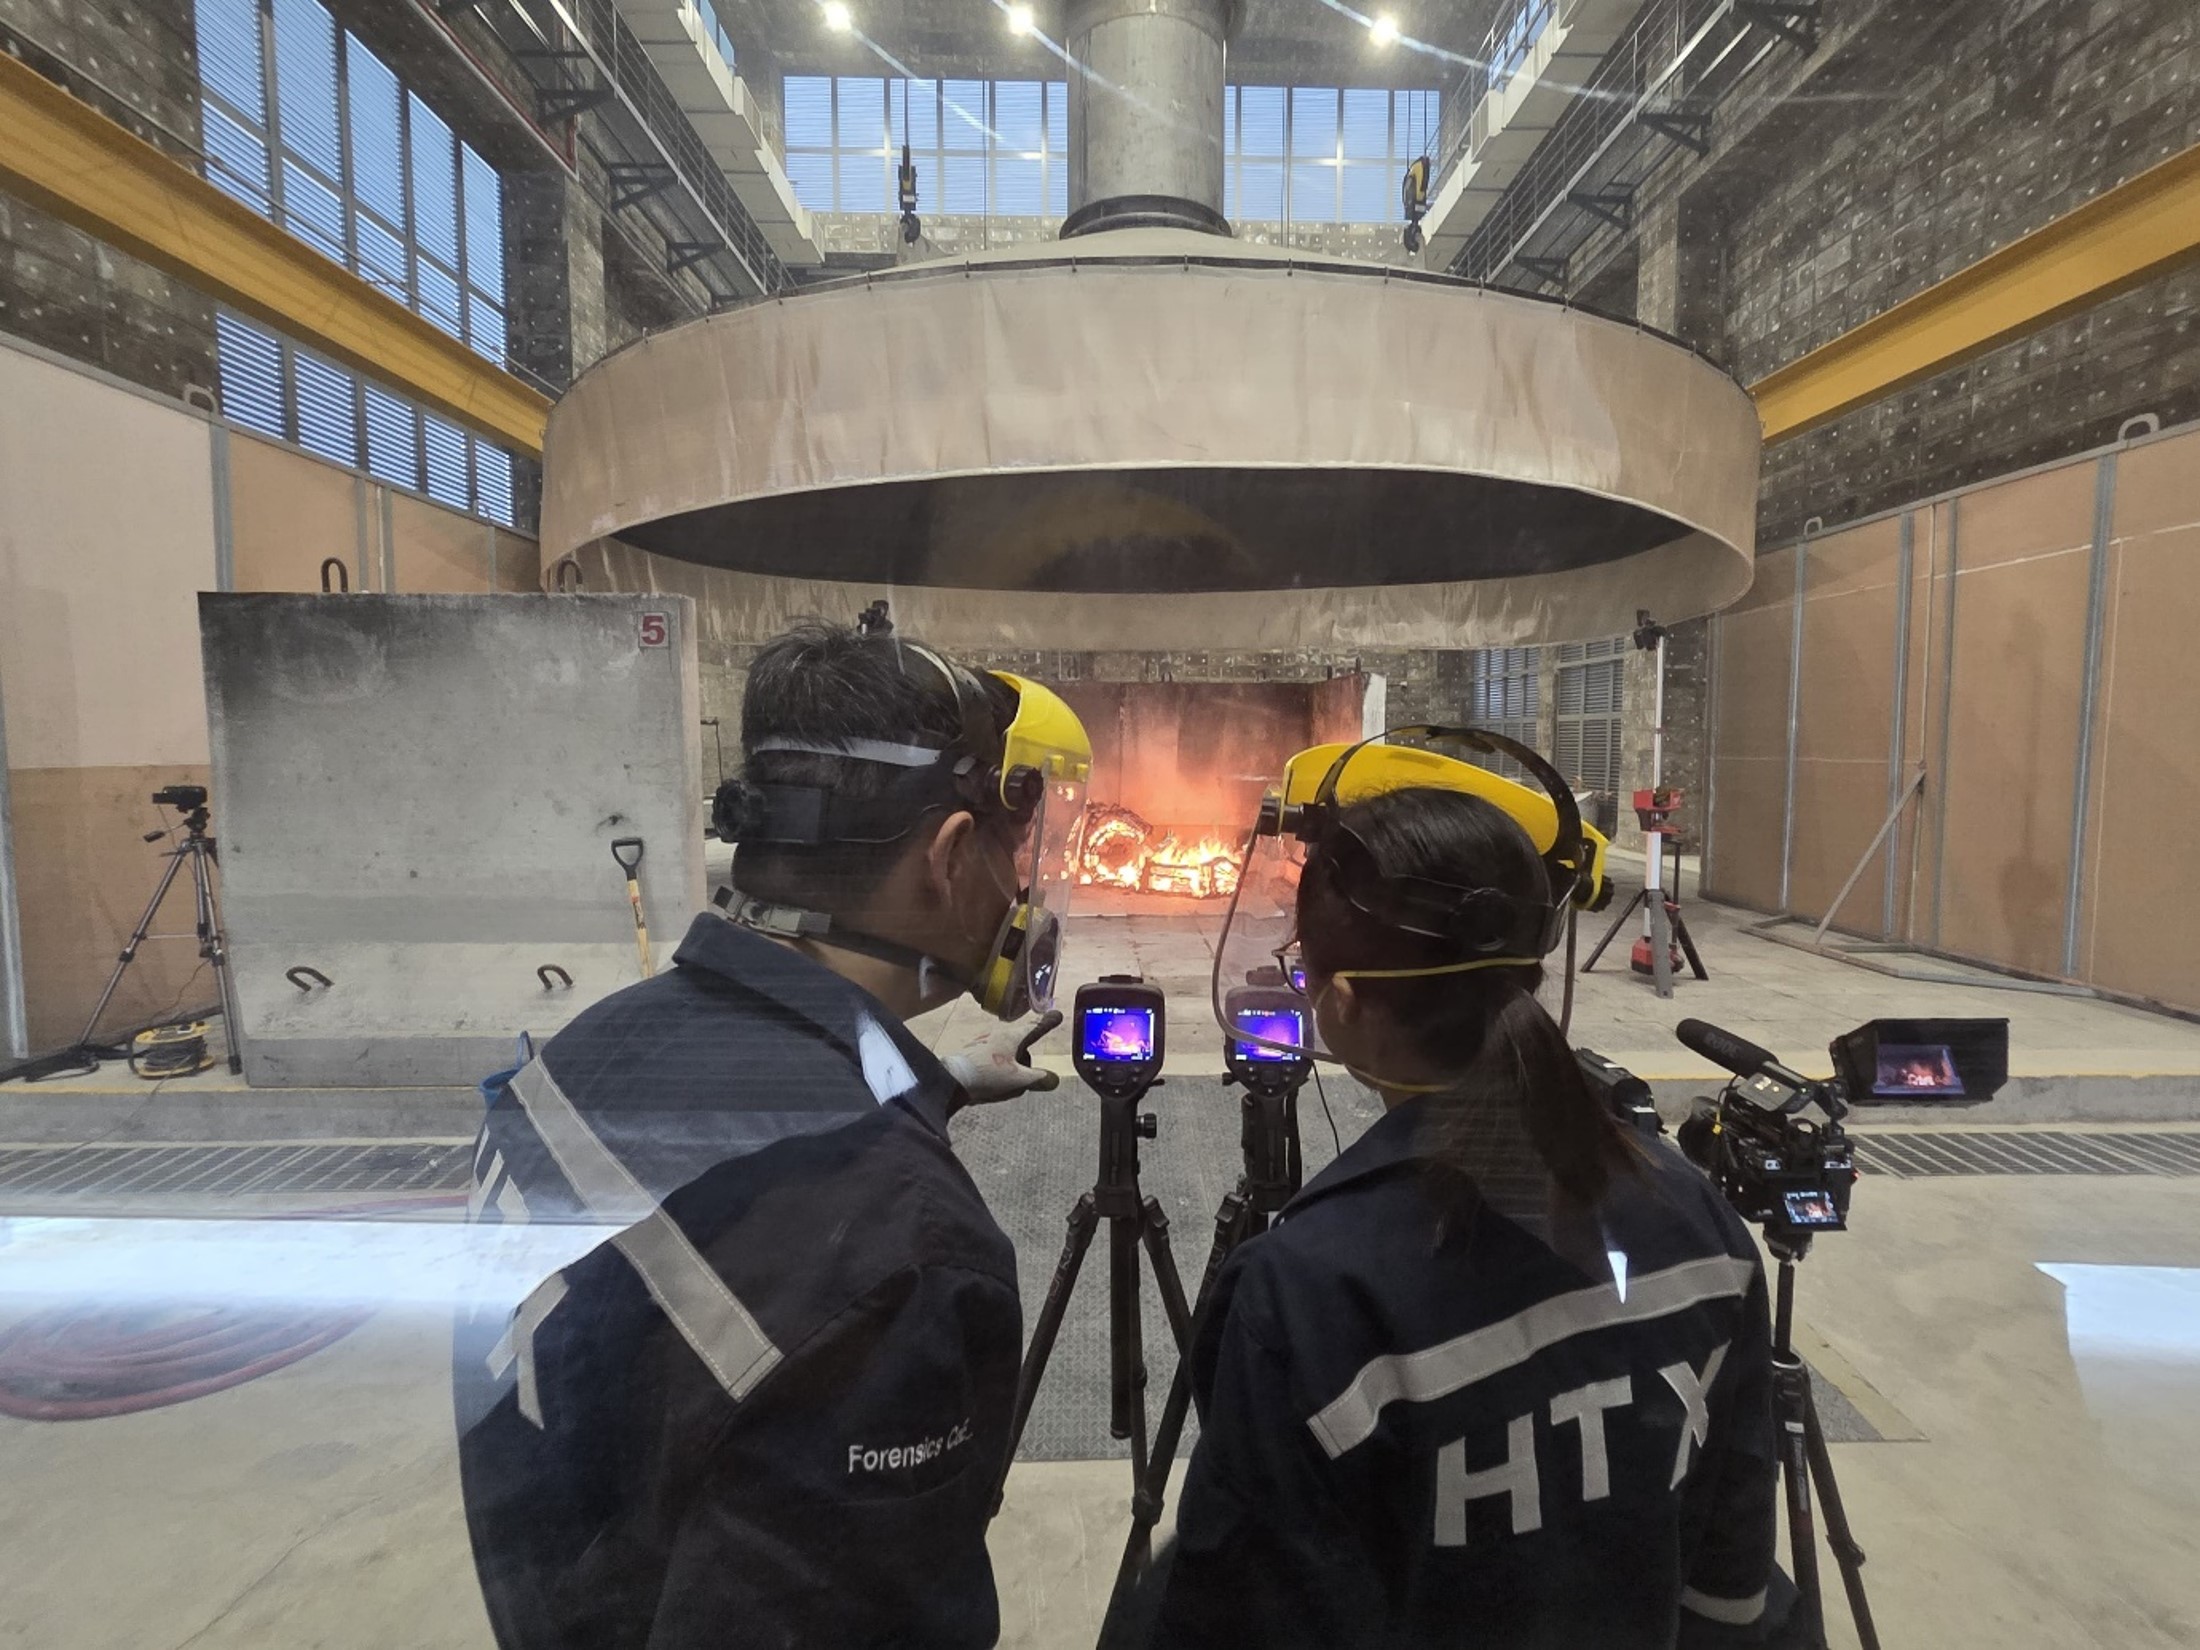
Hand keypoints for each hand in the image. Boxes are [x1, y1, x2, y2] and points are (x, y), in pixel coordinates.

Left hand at [943, 1012, 1062, 1108]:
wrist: (951, 1079)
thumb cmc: (988, 1074)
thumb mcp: (1018, 1080)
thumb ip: (1038, 1079)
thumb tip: (1055, 1079)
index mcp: (1012, 1037)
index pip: (1035, 1028)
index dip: (1047, 1023)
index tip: (1057, 1014)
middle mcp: (999, 1036)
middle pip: (1022, 1051)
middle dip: (1023, 1068)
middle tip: (1016, 1085)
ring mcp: (985, 1044)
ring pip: (1008, 1060)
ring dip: (1009, 1075)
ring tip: (999, 1089)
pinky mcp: (974, 1055)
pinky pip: (994, 1065)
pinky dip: (996, 1077)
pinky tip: (988, 1088)